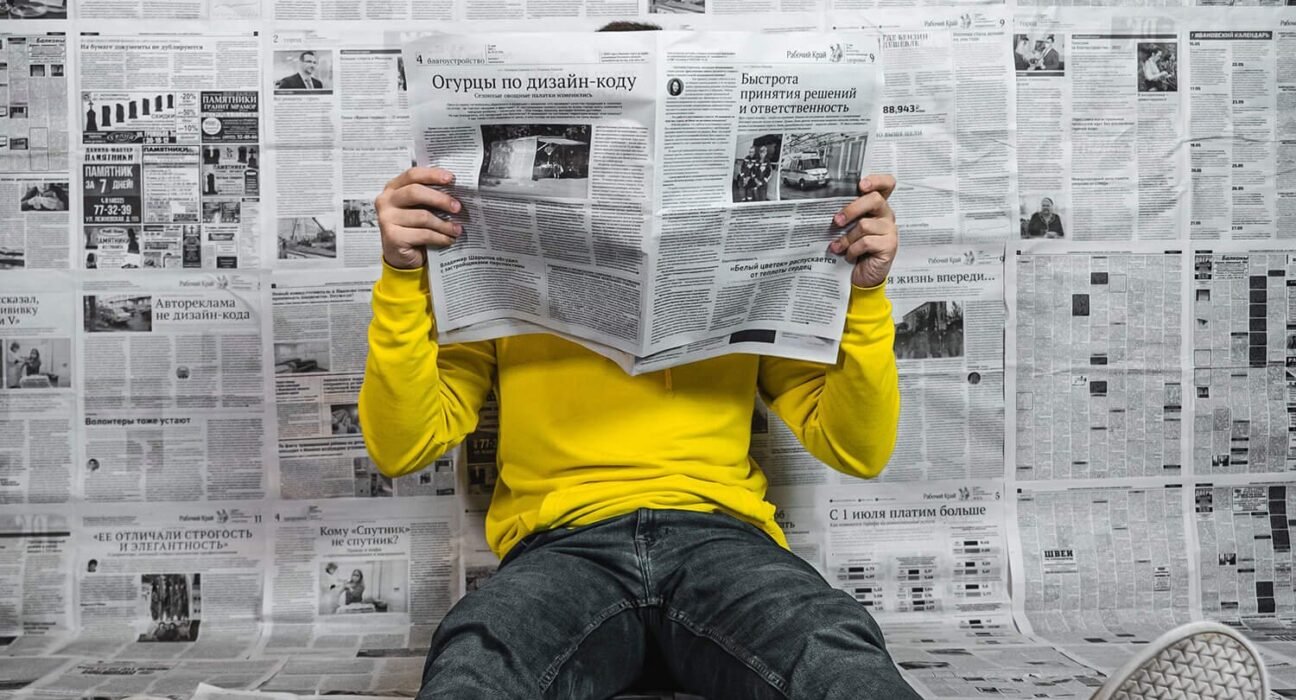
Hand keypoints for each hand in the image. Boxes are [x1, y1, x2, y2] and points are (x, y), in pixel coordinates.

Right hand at [375, 166, 462, 268]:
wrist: (401, 255)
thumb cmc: (413, 227)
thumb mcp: (419, 208)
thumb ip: (430, 196)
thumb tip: (456, 192)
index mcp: (393, 188)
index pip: (412, 175)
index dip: (432, 174)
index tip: (451, 178)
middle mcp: (386, 201)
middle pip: (415, 192)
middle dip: (440, 199)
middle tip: (458, 207)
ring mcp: (386, 219)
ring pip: (422, 216)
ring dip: (444, 224)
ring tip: (457, 229)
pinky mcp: (392, 237)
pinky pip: (423, 234)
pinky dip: (440, 237)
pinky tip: (448, 239)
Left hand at [829, 174, 896, 288]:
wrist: (863, 276)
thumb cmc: (855, 250)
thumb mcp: (849, 228)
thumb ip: (847, 215)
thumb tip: (827, 204)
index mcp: (877, 207)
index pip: (886, 185)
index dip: (876, 181)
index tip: (861, 184)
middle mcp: (886, 215)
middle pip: (874, 200)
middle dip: (852, 209)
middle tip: (837, 220)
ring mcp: (890, 230)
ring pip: (865, 224)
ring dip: (847, 237)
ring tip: (839, 246)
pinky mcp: (889, 246)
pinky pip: (866, 242)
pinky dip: (853, 250)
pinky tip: (850, 255)